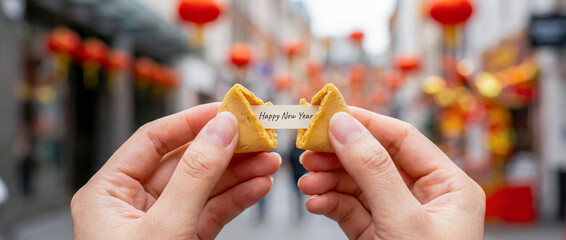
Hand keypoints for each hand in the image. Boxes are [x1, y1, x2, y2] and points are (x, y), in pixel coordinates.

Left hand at [71, 103, 280, 239]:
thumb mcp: (165, 226)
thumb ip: (196, 175)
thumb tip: (221, 129)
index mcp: (108, 193)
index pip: (153, 140)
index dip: (192, 121)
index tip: (227, 110)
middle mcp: (133, 205)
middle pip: (186, 162)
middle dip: (225, 149)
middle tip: (257, 135)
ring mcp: (161, 223)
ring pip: (205, 187)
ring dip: (239, 173)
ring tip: (270, 161)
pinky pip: (212, 212)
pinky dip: (237, 199)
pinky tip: (259, 186)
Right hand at [298, 107, 484, 238]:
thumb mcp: (404, 221)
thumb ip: (373, 171)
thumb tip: (345, 126)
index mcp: (449, 186)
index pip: (402, 139)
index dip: (365, 122)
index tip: (329, 113)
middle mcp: (424, 198)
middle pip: (374, 160)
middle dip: (339, 155)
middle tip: (309, 148)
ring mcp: (398, 217)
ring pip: (357, 185)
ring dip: (329, 180)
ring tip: (307, 182)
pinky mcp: (377, 235)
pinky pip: (350, 210)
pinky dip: (330, 204)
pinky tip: (315, 202)